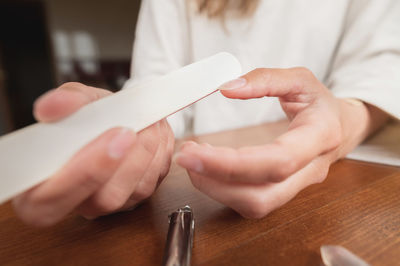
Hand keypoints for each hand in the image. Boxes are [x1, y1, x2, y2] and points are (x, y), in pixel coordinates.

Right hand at [13, 82, 174, 225]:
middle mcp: (77, 203)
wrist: (115, 119)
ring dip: (148, 150)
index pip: (51, 201)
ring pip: (136, 190)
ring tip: (148, 122)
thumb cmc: (90, 115)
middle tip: (134, 129)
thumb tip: (50, 107)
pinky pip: (155, 181)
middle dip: (128, 161)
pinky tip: (155, 133)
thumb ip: (64, 102)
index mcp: (41, 188)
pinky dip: (160, 152)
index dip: (82, 173)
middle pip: (105, 199)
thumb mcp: (76, 100)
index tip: (111, 138)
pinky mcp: (136, 197)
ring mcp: (110, 203)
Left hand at [175, 68, 387, 217]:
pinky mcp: (282, 193)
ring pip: (255, 205)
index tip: (195, 152)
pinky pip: (250, 202)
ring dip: (215, 187)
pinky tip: (207, 167)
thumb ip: (266, 79)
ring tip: (193, 159)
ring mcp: (297, 188)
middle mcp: (311, 171)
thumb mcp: (300, 79)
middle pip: (263, 194)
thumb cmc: (319, 103)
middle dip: (216, 181)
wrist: (339, 128)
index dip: (233, 163)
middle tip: (185, 156)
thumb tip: (227, 88)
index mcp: (319, 136)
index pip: (278, 161)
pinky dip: (222, 188)